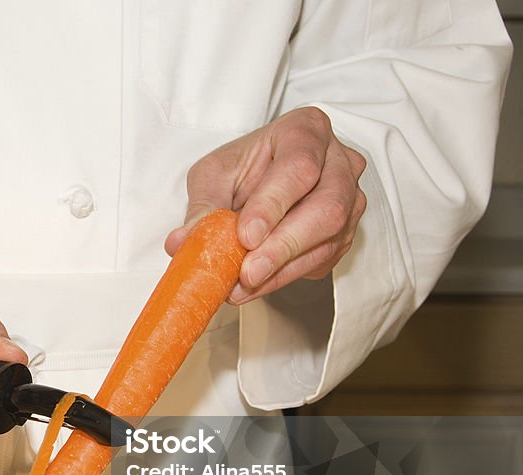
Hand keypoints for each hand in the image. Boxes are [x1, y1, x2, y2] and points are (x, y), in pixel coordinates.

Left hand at [164, 107, 366, 303]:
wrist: (264, 178)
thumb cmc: (243, 167)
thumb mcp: (214, 175)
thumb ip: (203, 206)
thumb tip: (181, 243)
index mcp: (306, 130)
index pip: (299, 167)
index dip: (273, 205)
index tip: (246, 236)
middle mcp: (339, 161)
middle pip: (326, 208)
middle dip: (283, 246)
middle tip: (247, 273)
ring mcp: (350, 197)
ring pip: (329, 240)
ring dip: (283, 270)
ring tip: (242, 286)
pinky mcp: (346, 232)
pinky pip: (324, 259)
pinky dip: (287, 277)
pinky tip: (256, 283)